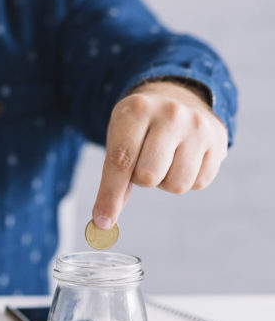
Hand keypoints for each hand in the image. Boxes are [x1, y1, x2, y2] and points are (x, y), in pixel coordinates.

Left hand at [92, 80, 228, 228]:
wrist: (176, 99)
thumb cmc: (139, 127)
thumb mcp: (119, 139)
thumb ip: (113, 178)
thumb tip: (104, 221)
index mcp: (137, 110)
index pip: (121, 160)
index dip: (110, 195)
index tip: (102, 221)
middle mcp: (170, 114)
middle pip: (148, 177)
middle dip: (141, 179)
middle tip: (143, 162)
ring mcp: (198, 126)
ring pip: (177, 185)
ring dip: (166, 181)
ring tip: (165, 159)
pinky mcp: (218, 140)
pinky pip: (199, 183)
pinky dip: (188, 178)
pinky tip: (184, 158)